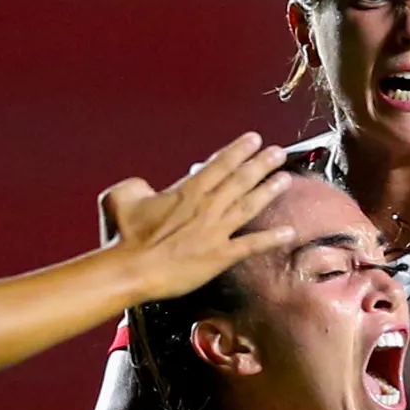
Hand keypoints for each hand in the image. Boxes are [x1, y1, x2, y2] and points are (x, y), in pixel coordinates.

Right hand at [99, 134, 295, 301]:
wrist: (130, 270)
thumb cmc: (123, 235)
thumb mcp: (120, 197)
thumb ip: (137, 186)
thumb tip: (145, 187)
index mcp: (186, 191)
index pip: (219, 165)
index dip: (238, 150)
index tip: (254, 139)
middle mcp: (207, 207)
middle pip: (240, 180)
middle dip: (261, 164)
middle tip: (278, 153)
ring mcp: (216, 231)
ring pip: (249, 206)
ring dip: (269, 191)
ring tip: (286, 179)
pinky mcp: (220, 257)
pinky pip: (251, 245)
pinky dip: (271, 238)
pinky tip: (290, 231)